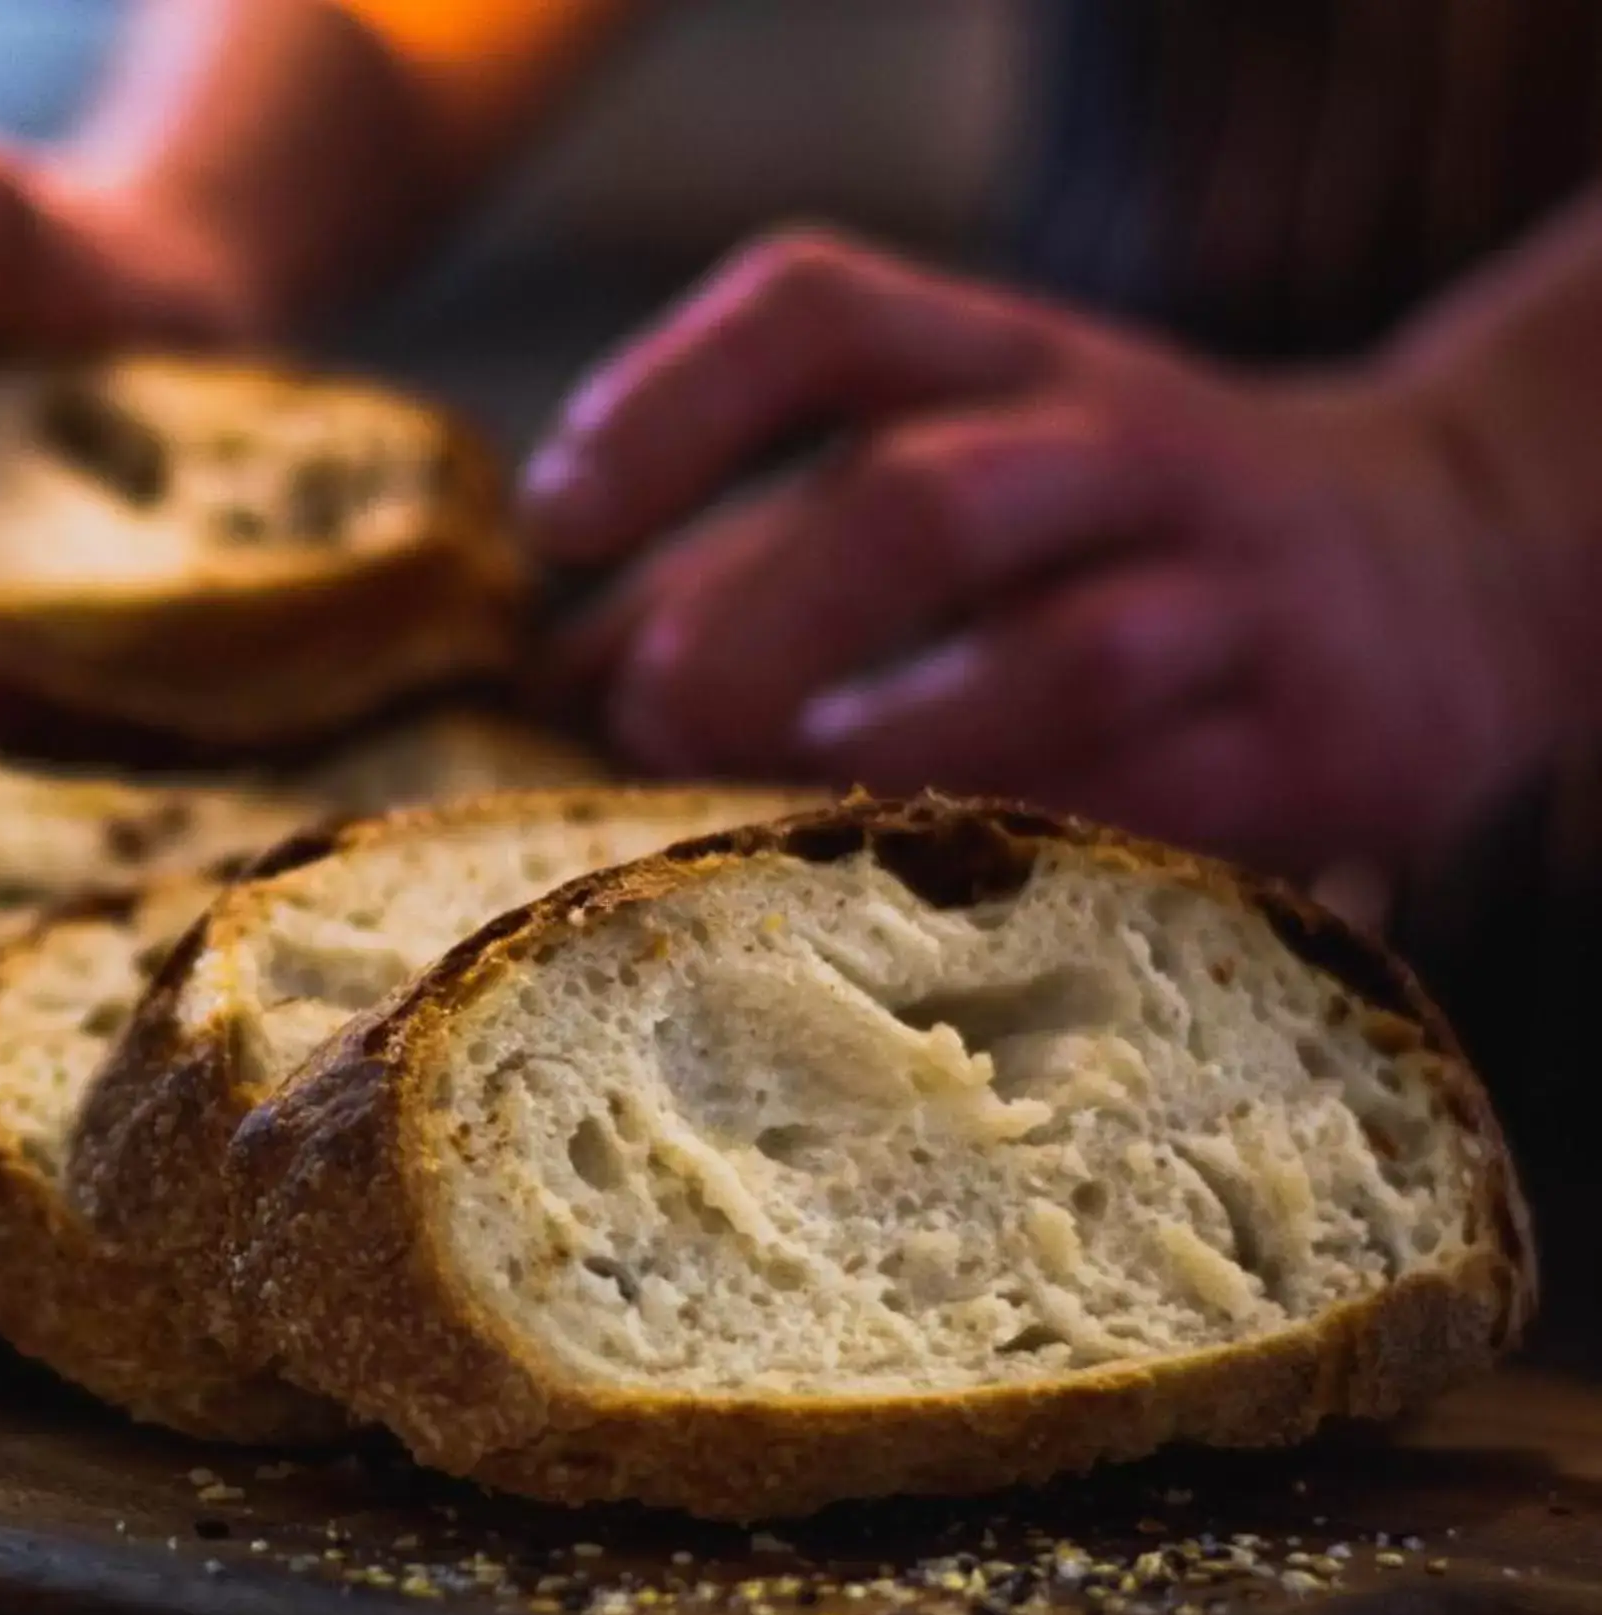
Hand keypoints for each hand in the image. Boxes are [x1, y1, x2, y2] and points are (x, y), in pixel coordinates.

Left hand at [521, 228, 1583, 877]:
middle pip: (924, 498)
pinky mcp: (1316, 745)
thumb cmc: (1103, 540)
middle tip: (644, 718)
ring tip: (769, 811)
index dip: (668, 402)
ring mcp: (1232, 596)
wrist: (1457, 562)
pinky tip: (925, 907)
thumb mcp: (946, 485)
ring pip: (1064, 654)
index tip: (556, 519)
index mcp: (1000, 363)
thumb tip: (550, 688)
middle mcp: (1122, 452)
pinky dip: (1030, 850)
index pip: (820, 315)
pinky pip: (1167, 804)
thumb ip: (749, 571)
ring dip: (891, 740)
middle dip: (760, 614)